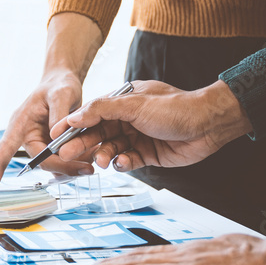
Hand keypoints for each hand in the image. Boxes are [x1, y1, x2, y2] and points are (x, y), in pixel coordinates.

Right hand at [0, 70, 93, 189]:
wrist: (64, 84)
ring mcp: (41, 143)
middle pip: (41, 161)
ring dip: (72, 166)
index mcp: (21, 123)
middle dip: (63, 167)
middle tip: (86, 169)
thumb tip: (56, 138)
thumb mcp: (62, 93)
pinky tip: (91, 156)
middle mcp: (28, 136)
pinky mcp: (53, 147)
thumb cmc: (59, 85)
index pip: (6, 147)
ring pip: (55, 163)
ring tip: (92, 162)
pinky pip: (63, 160)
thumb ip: (59, 114)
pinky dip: (76, 161)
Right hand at [51, 80, 252, 171]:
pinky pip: (129, 161)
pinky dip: (123, 163)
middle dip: (83, 143)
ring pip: (112, 149)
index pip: (92, 113)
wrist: (208, 125)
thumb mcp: (134, 104)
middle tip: (67, 153)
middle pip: (99, 133)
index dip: (74, 125)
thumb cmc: (175, 108)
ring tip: (101, 161)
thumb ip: (101, 109)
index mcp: (124, 101)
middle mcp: (130, 118)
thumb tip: (74, 115)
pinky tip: (123, 163)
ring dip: (104, 155)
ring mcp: (139, 136)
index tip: (56, 136)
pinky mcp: (149, 154)